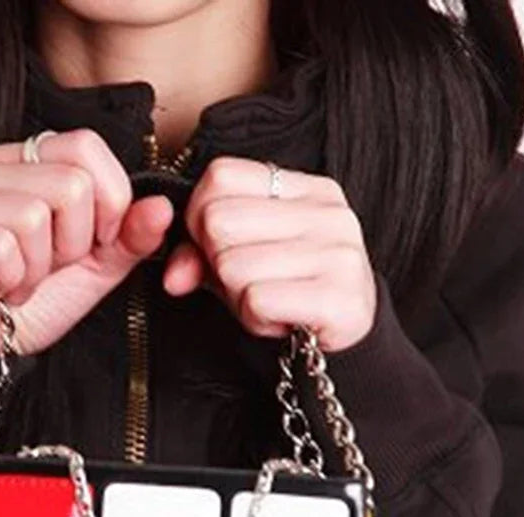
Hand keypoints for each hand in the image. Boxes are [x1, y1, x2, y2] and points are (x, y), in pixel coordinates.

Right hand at [0, 129, 172, 353]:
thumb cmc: (35, 301)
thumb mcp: (97, 265)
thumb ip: (131, 234)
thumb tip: (161, 207)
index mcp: (19, 161)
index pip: (83, 147)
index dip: (106, 202)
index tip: (91, 243)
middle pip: (68, 185)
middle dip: (73, 244)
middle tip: (47, 268)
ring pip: (33, 216)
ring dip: (39, 268)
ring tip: (20, 280)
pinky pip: (0, 246)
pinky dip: (12, 281)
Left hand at [163, 157, 376, 352]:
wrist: (350, 333)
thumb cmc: (290, 289)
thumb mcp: (240, 260)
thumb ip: (198, 255)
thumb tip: (173, 276)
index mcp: (306, 188)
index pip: (220, 176)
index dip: (200, 216)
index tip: (219, 246)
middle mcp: (327, 212)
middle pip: (219, 222)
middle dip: (217, 262)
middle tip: (247, 281)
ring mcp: (338, 252)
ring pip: (233, 266)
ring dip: (237, 297)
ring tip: (268, 300)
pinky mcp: (338, 296)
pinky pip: (257, 300)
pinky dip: (256, 319)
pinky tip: (279, 319)